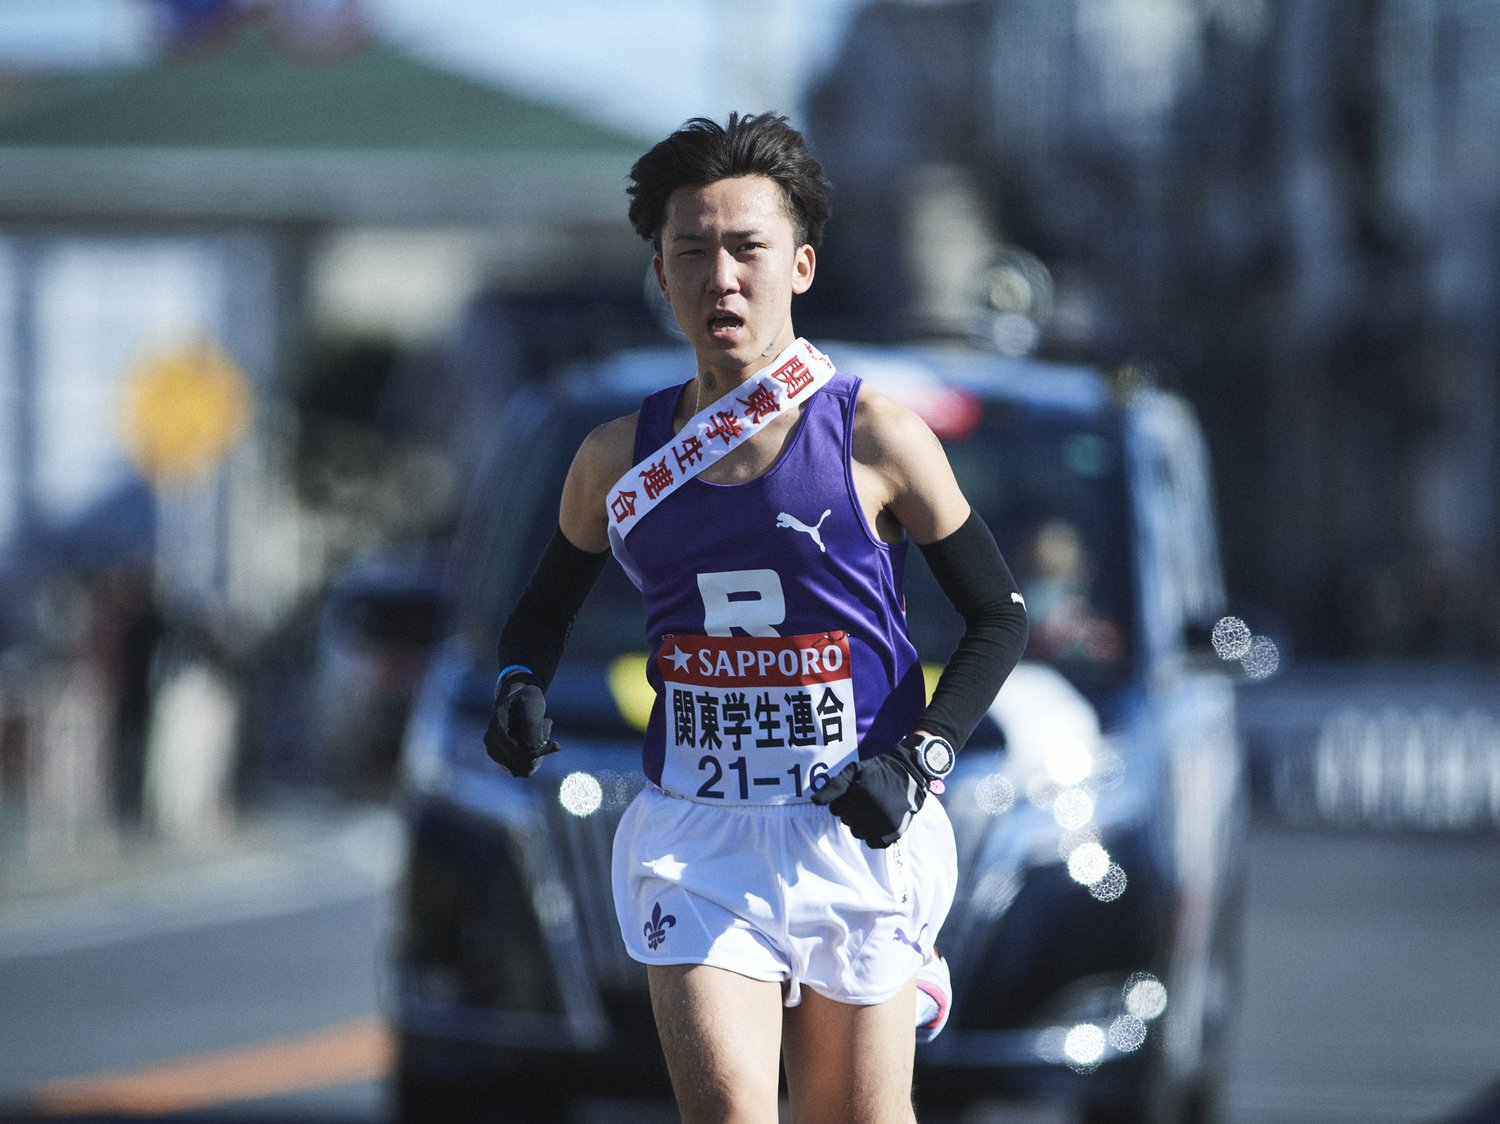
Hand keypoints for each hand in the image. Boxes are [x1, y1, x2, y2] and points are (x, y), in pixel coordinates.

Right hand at [483, 675, 559, 776]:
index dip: (539, 752)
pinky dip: (536, 760)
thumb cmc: (526, 698)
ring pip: (525, 769)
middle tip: (547, 731)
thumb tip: (533, 747)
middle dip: (540, 751)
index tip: (555, 743)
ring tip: (541, 735)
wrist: (517, 701)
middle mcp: (491, 744)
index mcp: (495, 729)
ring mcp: (496, 754)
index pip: (518, 753)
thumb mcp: (532, 701)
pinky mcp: (504, 761)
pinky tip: (537, 744)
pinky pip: (525, 770)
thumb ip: (532, 722)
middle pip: (522, 763)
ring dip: (539, 756)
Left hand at [811, 743, 926, 847]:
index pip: (835, 809)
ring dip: (860, 824)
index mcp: (860, 793)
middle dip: (850, 811)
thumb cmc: (878, 770)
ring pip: (857, 833)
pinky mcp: (895, 832)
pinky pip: (873, 842)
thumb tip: (815, 801)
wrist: (910, 773)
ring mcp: (884, 823)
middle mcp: (872, 810)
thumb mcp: (854, 770)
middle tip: (864, 800)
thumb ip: (834, 786)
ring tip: (871, 809)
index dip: (841, 801)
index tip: (852, 793)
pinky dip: (873, 834)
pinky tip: (878, 821)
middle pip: (846, 821)